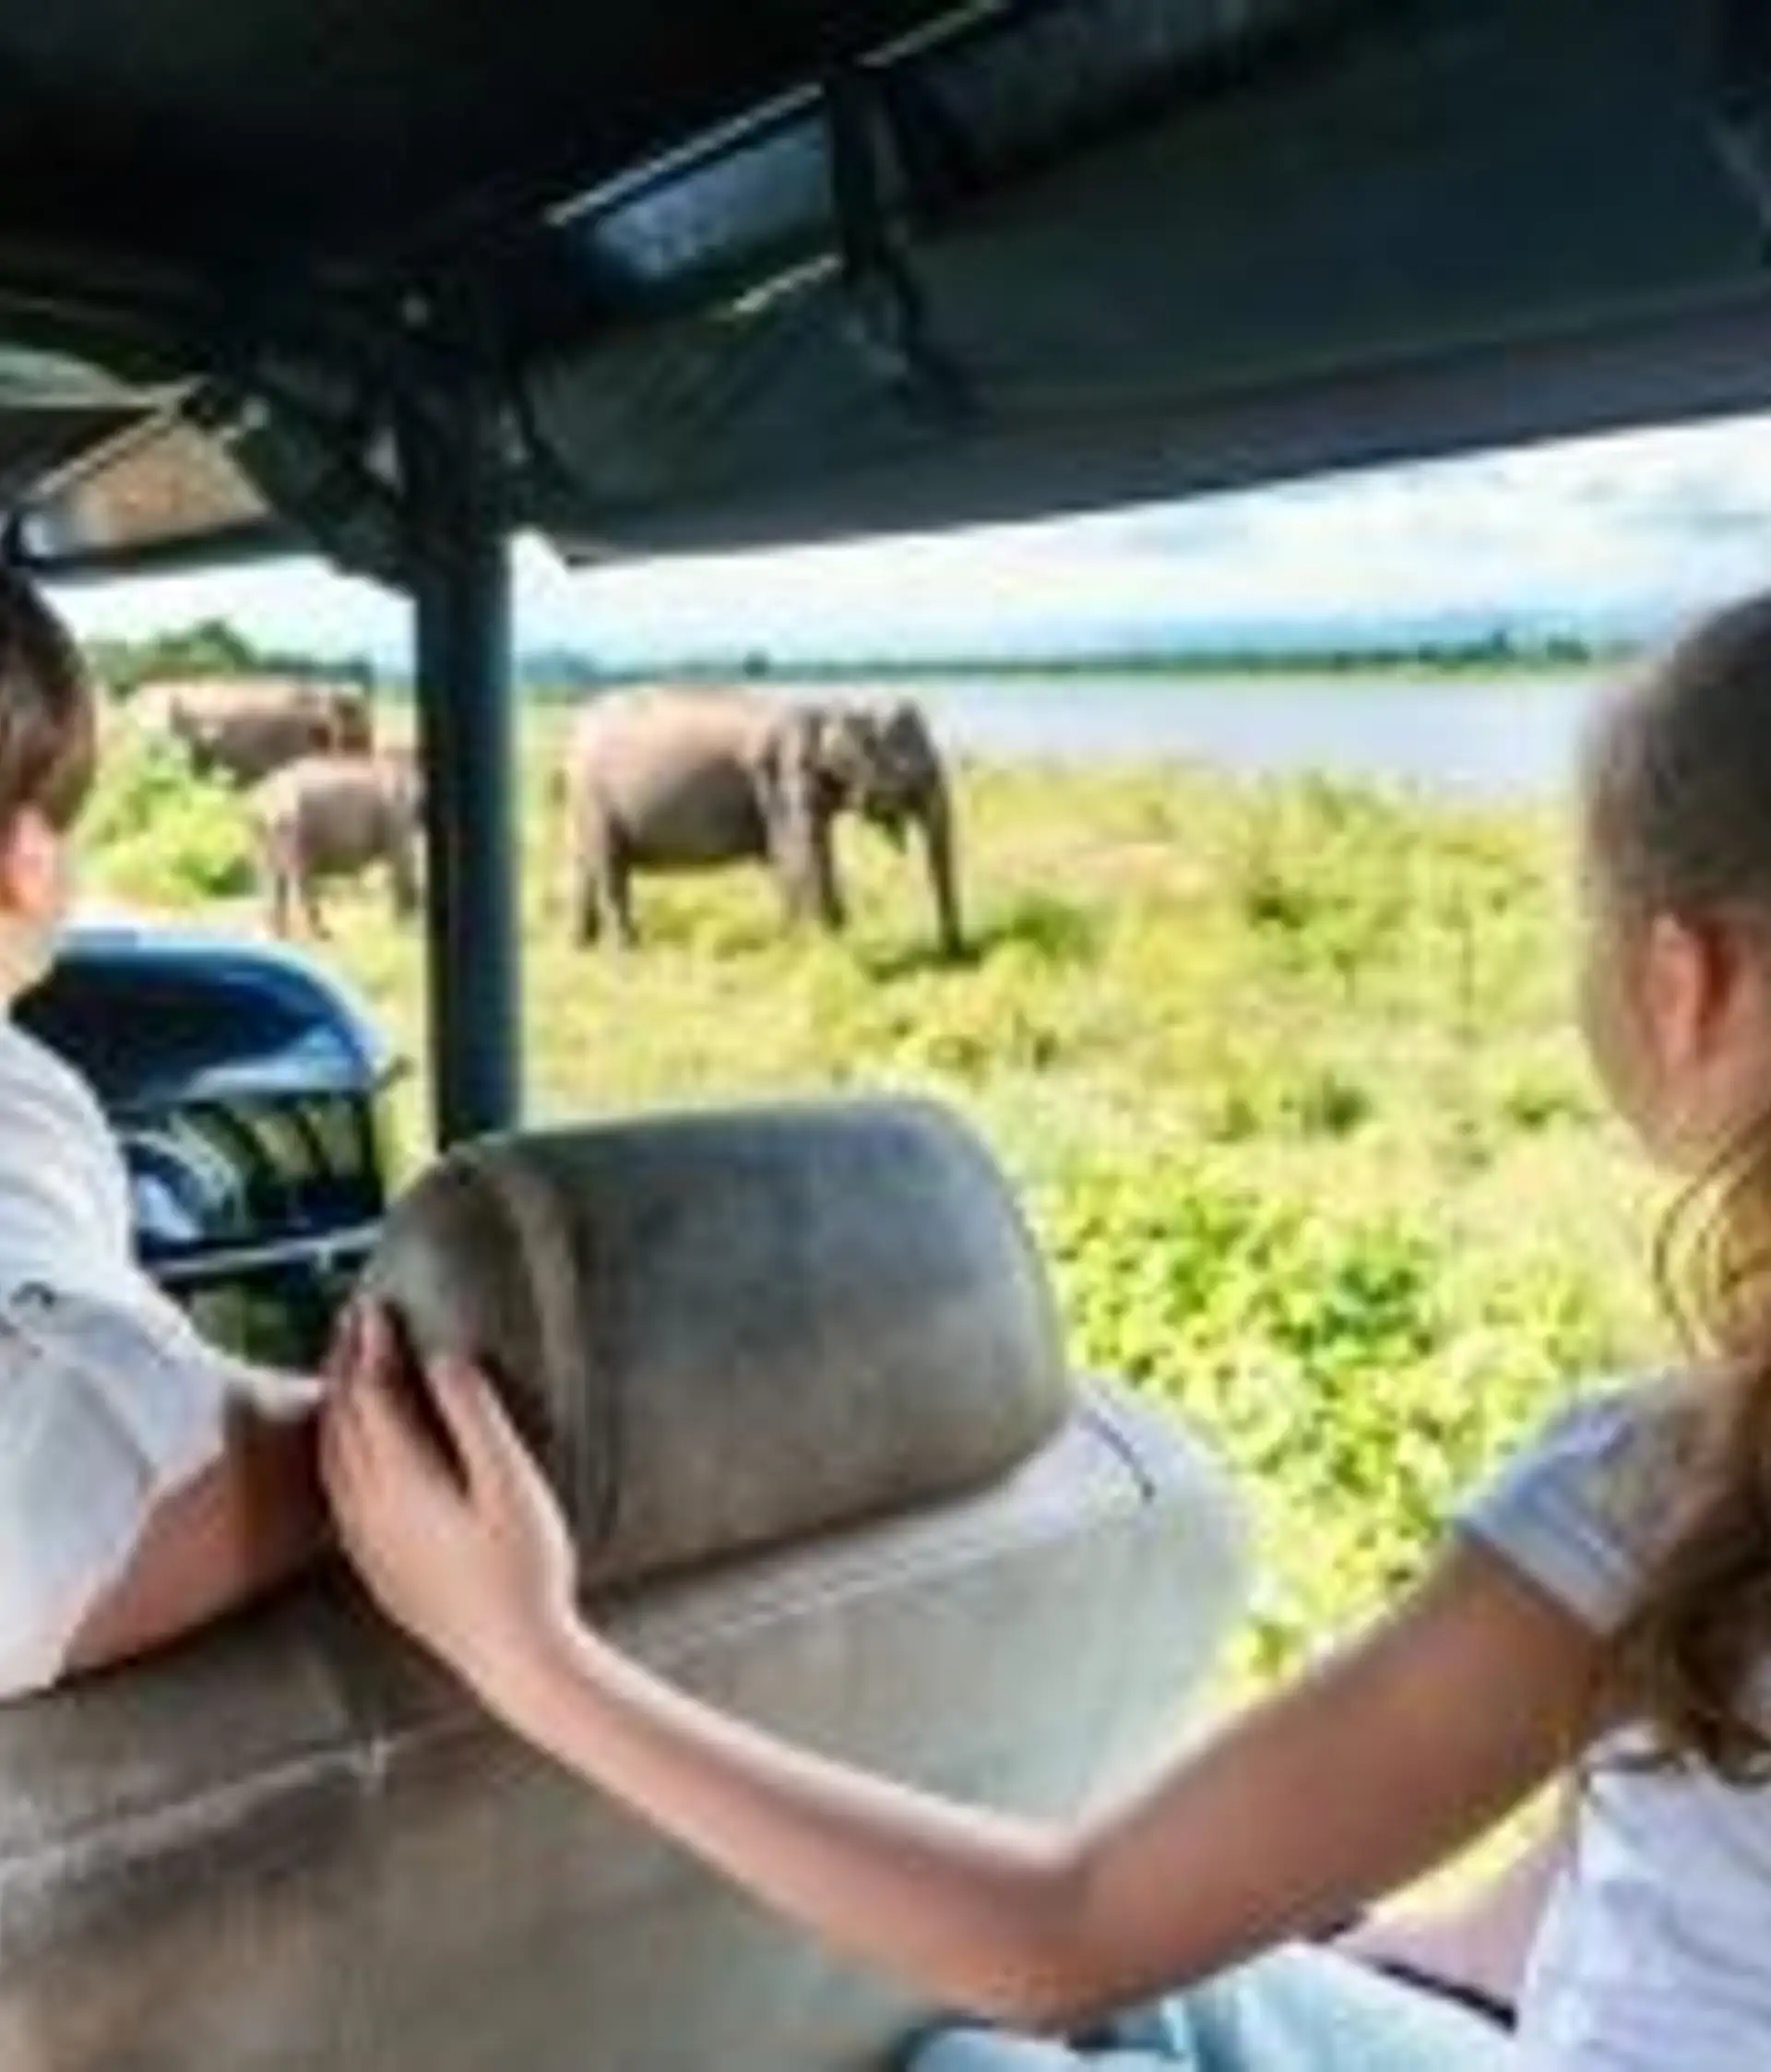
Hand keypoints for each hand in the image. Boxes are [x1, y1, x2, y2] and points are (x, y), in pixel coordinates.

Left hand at [320, 1303, 580, 1712]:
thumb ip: (475, 1417)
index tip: (376, 1303)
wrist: (514, 1658)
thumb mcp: (512, 1484)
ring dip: (335, 1403)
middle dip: (345, 1364)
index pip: (371, 1395)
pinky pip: (336, 1490)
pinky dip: (335, 1448)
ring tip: (345, 1368)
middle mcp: (368, 1509)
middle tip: (352, 1319)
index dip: (371, 1346)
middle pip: (342, 1420)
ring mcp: (365, 1541)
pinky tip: (348, 1448)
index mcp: (401, 1482)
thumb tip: (445, 1359)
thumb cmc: (525, 1570)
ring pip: (332, 1455)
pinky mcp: (374, 1565)